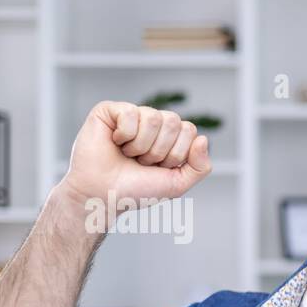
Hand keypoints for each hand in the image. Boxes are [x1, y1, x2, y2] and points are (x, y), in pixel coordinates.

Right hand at [57, 101, 211, 216]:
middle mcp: (152, 124)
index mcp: (170, 137)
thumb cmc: (137, 191)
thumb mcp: (177, 184)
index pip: (189, 130)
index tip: (158, 168)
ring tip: (128, 154)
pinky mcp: (109, 111)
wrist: (103, 195)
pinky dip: (125, 135)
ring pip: (154, 117)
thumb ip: (199, 167)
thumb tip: (204, 138)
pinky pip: (131, 113)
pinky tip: (114, 142)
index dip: (176, 154)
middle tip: (142, 162)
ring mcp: (131, 115)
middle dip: (160, 151)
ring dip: (142, 145)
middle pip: (174, 122)